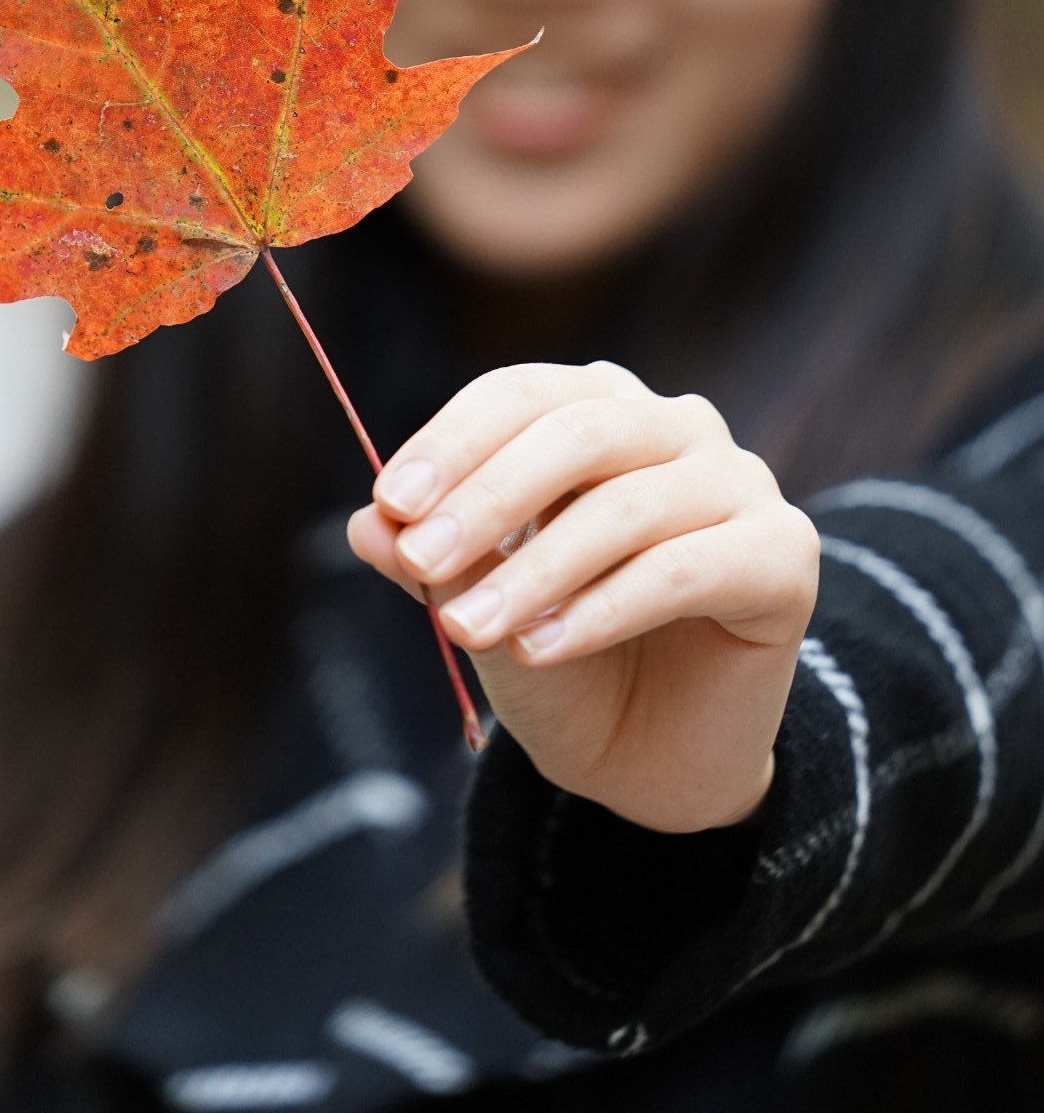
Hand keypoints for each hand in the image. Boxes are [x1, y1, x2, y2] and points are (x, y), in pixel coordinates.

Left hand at [348, 361, 818, 832]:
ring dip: (535, 570)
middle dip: (487, 496)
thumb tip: (367, 522)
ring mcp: (740, 482)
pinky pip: (683, 568)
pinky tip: (541, 649)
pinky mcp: (783, 554)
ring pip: (626, 507)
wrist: (651, 758)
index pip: (521, 393)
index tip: (390, 503)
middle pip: (577, 432)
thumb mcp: (479, 601)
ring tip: (467, 630)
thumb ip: (431, 557)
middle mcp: (677, 425)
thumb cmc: (562, 654)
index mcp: (600, 407)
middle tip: (419, 562)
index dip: (452, 441)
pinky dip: (602, 609)